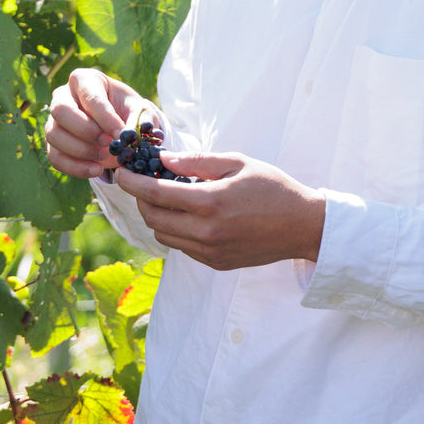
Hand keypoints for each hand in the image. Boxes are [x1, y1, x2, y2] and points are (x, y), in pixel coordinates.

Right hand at [44, 69, 160, 178]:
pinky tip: (96, 170)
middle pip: (60, 110)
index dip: (104, 116)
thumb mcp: (138, 110)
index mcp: (84, 80)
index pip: (89, 95)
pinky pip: (55, 157)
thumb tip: (129, 136)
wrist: (117, 127)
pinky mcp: (52, 143)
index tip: (120, 134)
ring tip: (105, 157)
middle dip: (86, 131)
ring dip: (81, 150)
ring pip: (54, 135)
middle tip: (109, 144)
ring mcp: (54, 120)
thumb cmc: (126, 110)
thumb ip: (137, 120)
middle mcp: (63, 96)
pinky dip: (75, 167)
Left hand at [115, 151, 325, 270]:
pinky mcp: (216, 263)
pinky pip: (182, 247)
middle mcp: (206, 232)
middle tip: (143, 182)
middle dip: (141, 199)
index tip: (120, 172)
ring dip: (157, 216)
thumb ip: (197, 161)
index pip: (154, 193)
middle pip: (152, 218)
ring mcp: (210, 251)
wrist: (303, 226)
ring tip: (167, 198)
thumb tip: (163, 160)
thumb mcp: (237, 162)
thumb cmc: (273, 188)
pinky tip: (188, 215)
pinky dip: (176, 230)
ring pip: (163, 236)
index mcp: (210, 203)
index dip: (131, 182)